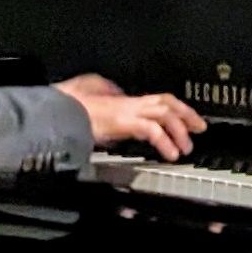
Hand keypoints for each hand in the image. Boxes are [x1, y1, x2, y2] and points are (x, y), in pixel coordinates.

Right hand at [57, 73, 202, 159]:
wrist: (52, 111)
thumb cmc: (63, 108)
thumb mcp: (85, 104)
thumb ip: (101, 106)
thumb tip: (113, 110)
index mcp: (118, 98)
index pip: (152, 99)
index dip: (170, 108)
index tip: (181, 118)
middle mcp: (125, 100)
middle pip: (165, 100)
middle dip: (185, 112)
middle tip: (199, 126)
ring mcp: (125, 109)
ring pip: (164, 112)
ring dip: (179, 129)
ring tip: (186, 147)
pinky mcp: (122, 120)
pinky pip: (152, 130)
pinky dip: (165, 141)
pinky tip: (170, 154)